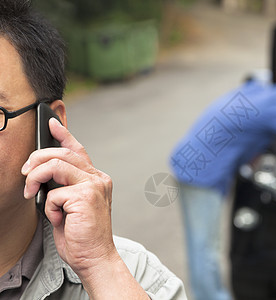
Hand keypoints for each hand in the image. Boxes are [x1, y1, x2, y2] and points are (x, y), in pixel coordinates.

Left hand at [21, 118, 148, 298]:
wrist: (95, 257)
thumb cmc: (81, 233)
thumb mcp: (70, 205)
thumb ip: (63, 185)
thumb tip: (43, 172)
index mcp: (97, 179)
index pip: (78, 150)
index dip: (63, 134)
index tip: (50, 123)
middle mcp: (99, 178)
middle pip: (63, 154)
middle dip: (37, 159)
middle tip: (25, 174)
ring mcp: (94, 186)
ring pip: (56, 165)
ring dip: (36, 178)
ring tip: (31, 192)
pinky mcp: (86, 196)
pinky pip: (54, 193)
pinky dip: (49, 207)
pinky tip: (59, 219)